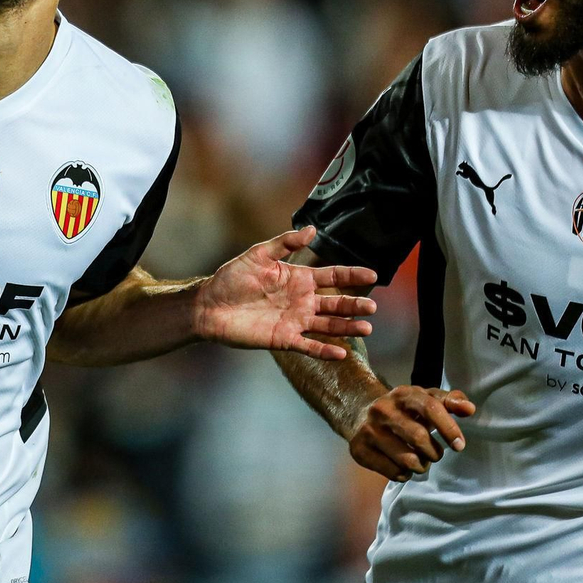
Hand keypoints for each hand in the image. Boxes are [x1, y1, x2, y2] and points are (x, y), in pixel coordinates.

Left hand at [192, 226, 377, 359]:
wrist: (209, 305)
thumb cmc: (231, 278)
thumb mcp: (258, 254)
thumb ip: (285, 243)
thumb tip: (312, 229)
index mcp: (299, 279)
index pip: (333, 276)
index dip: (352, 275)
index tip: (372, 274)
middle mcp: (302, 301)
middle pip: (336, 303)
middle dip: (355, 305)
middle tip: (372, 307)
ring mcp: (295, 321)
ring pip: (328, 325)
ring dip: (347, 327)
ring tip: (366, 328)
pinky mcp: (284, 339)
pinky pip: (309, 346)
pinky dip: (325, 351)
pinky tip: (341, 353)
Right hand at [349, 386, 475, 481]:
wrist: (359, 412)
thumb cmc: (403, 409)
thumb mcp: (424, 399)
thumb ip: (450, 401)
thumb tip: (470, 409)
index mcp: (403, 394)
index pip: (430, 408)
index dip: (448, 428)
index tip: (460, 445)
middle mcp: (382, 410)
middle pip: (419, 438)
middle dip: (434, 452)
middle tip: (435, 453)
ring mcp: (369, 431)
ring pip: (407, 460)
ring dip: (421, 466)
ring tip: (420, 460)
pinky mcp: (360, 450)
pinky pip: (393, 472)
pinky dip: (404, 474)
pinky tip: (402, 464)